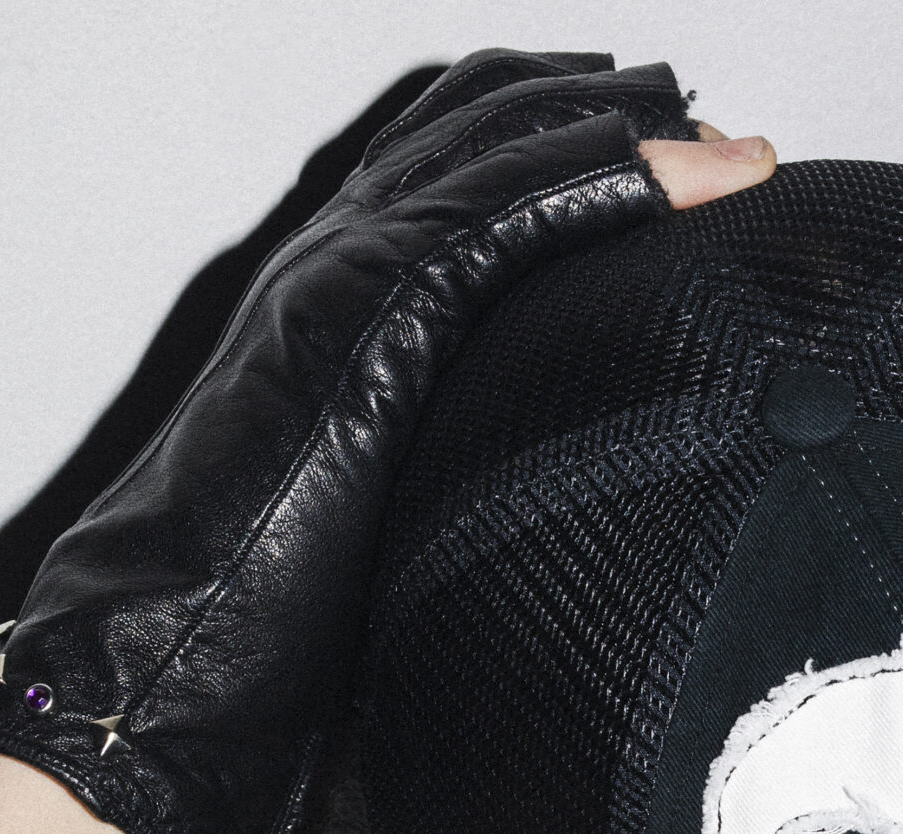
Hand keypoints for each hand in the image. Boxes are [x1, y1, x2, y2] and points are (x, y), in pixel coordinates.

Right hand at [0, 54, 774, 833]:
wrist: (164, 653)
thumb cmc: (250, 624)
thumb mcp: (371, 521)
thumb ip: (435, 476)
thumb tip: (520, 523)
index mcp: (336, 297)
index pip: (457, 166)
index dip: (563, 139)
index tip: (670, 151)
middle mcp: (340, 255)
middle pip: (492, 125)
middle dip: (613, 111)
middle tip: (722, 128)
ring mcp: (352, 270)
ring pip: (513, 149)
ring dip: (639, 135)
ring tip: (738, 147)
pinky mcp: (376, 312)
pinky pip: (516, 217)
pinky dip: (616, 187)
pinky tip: (696, 182)